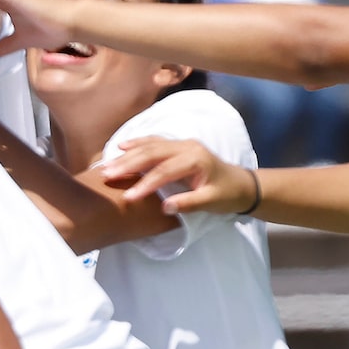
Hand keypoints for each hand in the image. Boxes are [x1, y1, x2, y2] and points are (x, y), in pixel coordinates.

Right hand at [99, 137, 255, 214]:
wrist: (241, 183)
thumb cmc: (227, 194)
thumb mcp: (212, 202)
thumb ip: (189, 203)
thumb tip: (164, 207)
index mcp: (196, 159)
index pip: (164, 171)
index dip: (144, 184)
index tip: (127, 197)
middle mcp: (187, 146)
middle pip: (152, 153)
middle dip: (128, 164)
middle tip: (107, 175)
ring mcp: (182, 143)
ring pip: (150, 145)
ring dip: (128, 154)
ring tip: (107, 164)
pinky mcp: (178, 145)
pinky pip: (154, 141)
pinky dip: (137, 143)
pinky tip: (121, 146)